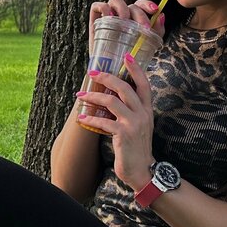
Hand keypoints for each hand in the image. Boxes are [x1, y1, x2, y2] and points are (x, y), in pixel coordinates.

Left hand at [75, 52, 154, 190]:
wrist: (143, 170)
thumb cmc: (136, 147)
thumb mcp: (139, 125)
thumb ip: (131, 110)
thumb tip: (114, 97)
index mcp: (147, 109)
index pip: (144, 84)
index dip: (136, 69)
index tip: (126, 55)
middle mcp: (142, 113)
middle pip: (124, 88)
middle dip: (107, 77)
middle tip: (92, 73)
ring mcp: (134, 123)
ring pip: (112, 101)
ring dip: (93, 97)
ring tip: (80, 96)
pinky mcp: (124, 135)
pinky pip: (105, 121)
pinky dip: (91, 119)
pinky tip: (81, 118)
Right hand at [88, 0, 165, 52]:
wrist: (110, 72)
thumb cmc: (128, 58)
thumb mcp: (147, 45)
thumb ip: (156, 31)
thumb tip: (161, 16)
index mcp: (133, 17)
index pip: (141, 4)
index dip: (148, 4)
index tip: (155, 10)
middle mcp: (122, 14)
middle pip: (131, 5)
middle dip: (140, 14)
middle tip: (143, 28)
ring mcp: (108, 16)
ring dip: (122, 8)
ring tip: (124, 22)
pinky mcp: (95, 20)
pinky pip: (97, 6)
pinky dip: (104, 8)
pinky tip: (109, 18)